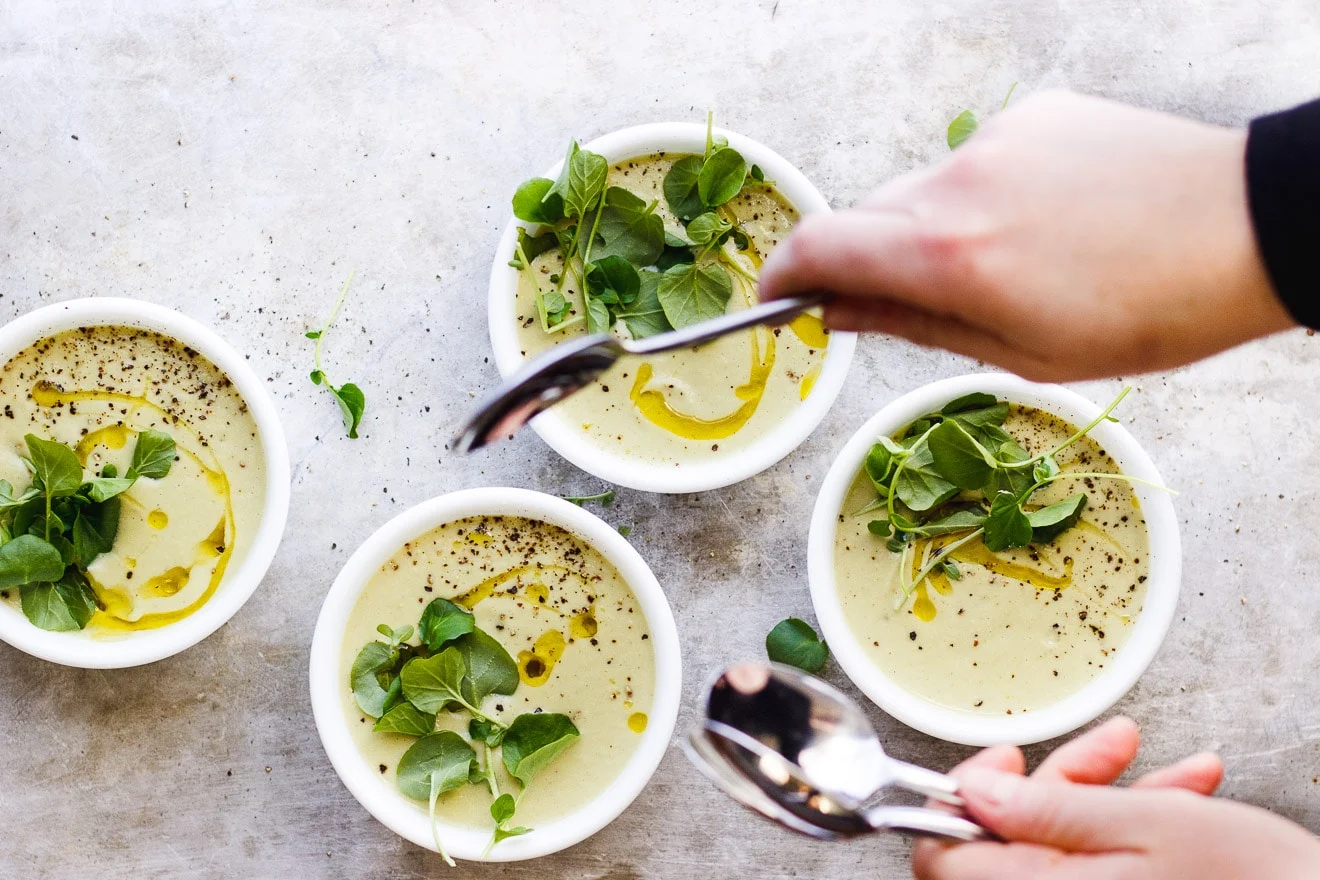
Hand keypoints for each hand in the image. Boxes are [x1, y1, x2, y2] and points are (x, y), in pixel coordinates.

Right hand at [760, 91, 1294, 380]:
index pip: (816, 245)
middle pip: (862, 217)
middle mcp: (956, 184)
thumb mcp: (1019, 352)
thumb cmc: (1148, 311)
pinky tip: (1040, 223)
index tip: (779, 300)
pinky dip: (979, 196)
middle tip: (908, 305)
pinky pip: (973, 160)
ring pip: (916, 190)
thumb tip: (834, 312)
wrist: (1246, 229)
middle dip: (865, 262)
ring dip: (926, 230)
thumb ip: (910, 324)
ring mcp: (996, 141)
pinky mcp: (1035, 115)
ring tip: (1000, 266)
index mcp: (947, 255)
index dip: (782, 275)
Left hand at [911, 717, 1319, 878]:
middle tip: (1111, 749)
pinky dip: (1132, 830)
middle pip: (1006, 843)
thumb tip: (972, 794)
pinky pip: (1096, 868)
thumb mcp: (1145, 825)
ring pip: (1060, 848)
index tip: (1002, 764)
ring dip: (1112, 799)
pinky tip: (1182, 799)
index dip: (960, 802)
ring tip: (1176, 773)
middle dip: (1062, 783)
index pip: (941, 858)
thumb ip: (1048, 809)